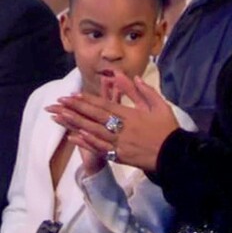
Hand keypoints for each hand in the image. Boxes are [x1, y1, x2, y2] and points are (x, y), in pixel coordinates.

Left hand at [46, 72, 178, 171]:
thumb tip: (134, 77)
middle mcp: (122, 128)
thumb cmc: (167, 128)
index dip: (87, 100)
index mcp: (132, 115)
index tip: (72, 95)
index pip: (105, 105)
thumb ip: (146, 91)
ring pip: (93, 132)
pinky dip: (85, 143)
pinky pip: (99, 148)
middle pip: (95, 117)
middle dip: (75, 109)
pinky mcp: (119, 156)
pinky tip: (73, 137)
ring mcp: (119, 143)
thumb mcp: (161, 105)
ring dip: (75, 124)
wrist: (173, 154)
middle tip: (58, 103)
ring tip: (59, 117)